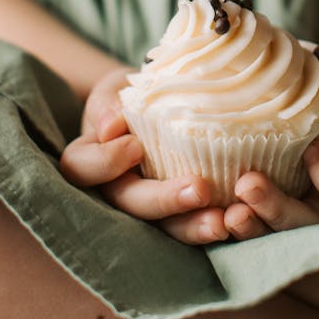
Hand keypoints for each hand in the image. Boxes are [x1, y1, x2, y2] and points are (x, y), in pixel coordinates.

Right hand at [60, 71, 230, 243]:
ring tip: (220, 222)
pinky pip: (192, 226)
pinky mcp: (178, 214)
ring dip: (192, 227)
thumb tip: (109, 128)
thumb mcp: (114, 90)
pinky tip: (235, 220)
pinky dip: (213, 225)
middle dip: (163, 201)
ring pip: (163, 228)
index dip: (106, 162)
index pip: (83, 168)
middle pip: (129, 205)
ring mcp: (147, 207)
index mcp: (90, 159)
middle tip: (199, 189)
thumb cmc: (130, 95)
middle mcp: (114, 190)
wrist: (158, 103)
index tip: (135, 146)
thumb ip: (107, 105)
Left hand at [223, 81, 318, 239]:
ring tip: (229, 215)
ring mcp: (291, 212)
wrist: (311, 104)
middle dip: (278, 210)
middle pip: (307, 223)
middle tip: (248, 186)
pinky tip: (210, 214)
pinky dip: (226, 223)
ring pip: (274, 233)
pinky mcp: (260, 210)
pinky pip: (247, 222)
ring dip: (252, 227)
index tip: (313, 150)